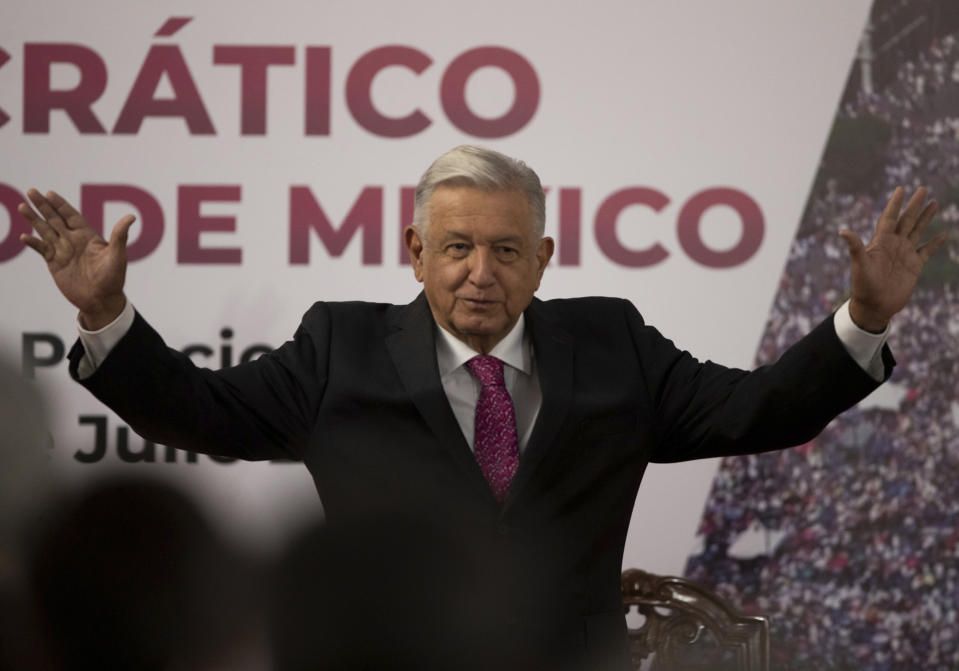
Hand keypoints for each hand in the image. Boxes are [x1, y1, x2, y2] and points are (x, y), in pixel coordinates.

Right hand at [19, 189, 135, 329]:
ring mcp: (62, 251)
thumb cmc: (113, 278)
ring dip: (34, 220)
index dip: (60, 204)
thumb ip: (120, 236)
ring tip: (22, 207)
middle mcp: (73, 240)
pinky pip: (42, 250)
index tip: (50, 193)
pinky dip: (33, 243)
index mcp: (87, 235)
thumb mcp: (117, 255)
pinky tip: (24, 236)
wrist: (101, 300)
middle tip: (31, 191)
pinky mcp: (54, 263)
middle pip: (55, 218)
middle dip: (43, 205)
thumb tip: (132, 216)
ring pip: (45, 231)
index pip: (71, 215)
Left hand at [839, 186, 946, 331]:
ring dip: (925, 218)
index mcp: (880, 242)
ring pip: (917, 231)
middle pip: (906, 220)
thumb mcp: (859, 265)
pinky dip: (935, 243)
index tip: (901, 189)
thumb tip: (842, 231)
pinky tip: (943, 234)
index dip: (895, 204)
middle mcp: (893, 245)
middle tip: (922, 189)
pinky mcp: (914, 266)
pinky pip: (927, 251)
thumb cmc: (863, 286)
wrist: (874, 306)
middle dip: (914, 205)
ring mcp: (904, 254)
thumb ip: (855, 248)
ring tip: (934, 203)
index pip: (889, 218)